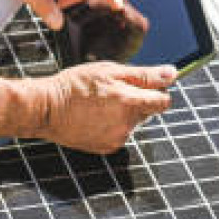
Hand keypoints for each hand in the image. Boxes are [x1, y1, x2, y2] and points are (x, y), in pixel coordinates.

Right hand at [30, 63, 175, 153]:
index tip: (144, 85)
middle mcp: (127, 125)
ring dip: (123, 113)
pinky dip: (112, 125)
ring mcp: (117, 139)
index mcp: (130, 103)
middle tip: (112, 91)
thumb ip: (144, 75)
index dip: (155, 90)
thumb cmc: (75, 86)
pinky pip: (119, 133)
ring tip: (99, 103)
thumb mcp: (110, 71)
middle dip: (137, 100)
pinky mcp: (107, 148)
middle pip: (147, 112)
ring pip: (132, 122)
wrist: (47, 109)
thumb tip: (172, 74)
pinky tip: (95, 116)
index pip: (163, 101)